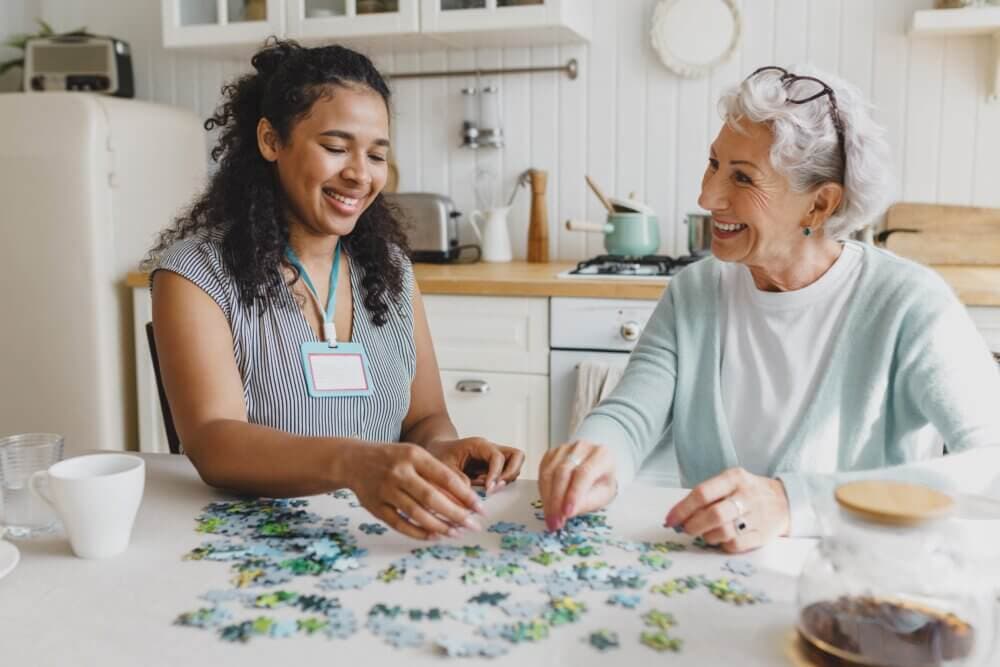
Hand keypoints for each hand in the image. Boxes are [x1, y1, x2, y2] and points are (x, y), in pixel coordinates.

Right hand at [348, 442, 485, 540]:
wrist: (353, 460)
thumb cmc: (393, 458)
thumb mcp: (415, 455)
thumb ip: (437, 473)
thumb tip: (466, 498)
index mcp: (414, 455)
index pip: (445, 477)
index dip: (465, 495)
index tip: (480, 508)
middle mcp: (399, 472)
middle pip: (432, 498)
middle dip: (456, 515)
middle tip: (472, 526)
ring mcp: (385, 490)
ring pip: (417, 513)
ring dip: (439, 526)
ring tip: (455, 533)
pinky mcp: (375, 507)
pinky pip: (400, 524)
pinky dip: (418, 533)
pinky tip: (434, 537)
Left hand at [426, 437, 524, 493]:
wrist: (438, 451)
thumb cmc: (440, 455)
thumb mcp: (444, 467)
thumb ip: (457, 480)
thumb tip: (473, 497)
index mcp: (479, 445)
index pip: (498, 457)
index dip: (496, 474)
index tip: (488, 489)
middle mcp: (491, 449)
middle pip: (517, 456)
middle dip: (510, 474)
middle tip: (496, 488)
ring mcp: (495, 458)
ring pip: (515, 465)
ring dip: (506, 479)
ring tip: (488, 488)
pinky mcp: (495, 467)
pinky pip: (507, 474)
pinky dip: (501, 483)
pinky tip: (484, 488)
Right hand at [538, 440, 616, 531]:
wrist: (596, 470)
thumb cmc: (601, 483)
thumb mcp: (602, 496)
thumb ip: (587, 503)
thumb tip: (566, 513)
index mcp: (601, 455)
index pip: (584, 473)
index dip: (574, 494)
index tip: (567, 513)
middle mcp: (583, 447)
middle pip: (564, 471)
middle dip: (557, 500)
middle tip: (556, 521)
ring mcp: (565, 448)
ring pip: (550, 472)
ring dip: (548, 498)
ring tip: (551, 518)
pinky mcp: (552, 453)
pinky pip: (542, 471)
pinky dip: (543, 491)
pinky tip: (548, 504)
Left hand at [664, 467, 789, 552]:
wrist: (786, 501)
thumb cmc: (747, 492)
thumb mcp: (730, 483)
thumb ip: (706, 496)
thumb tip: (676, 517)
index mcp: (734, 478)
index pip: (702, 493)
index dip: (682, 509)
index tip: (670, 519)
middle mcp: (746, 495)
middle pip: (713, 514)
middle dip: (693, 525)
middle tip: (686, 529)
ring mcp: (757, 516)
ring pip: (724, 532)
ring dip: (707, 536)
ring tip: (705, 534)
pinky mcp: (763, 535)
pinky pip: (736, 545)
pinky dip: (722, 545)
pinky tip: (721, 540)